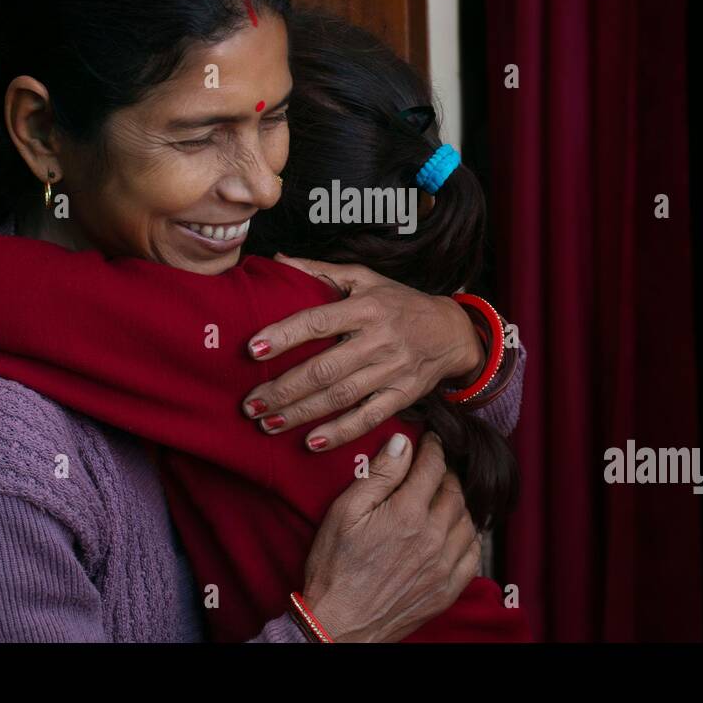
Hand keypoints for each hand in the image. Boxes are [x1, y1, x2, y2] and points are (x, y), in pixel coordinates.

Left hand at [243, 254, 485, 450]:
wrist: (452, 332)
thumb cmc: (399, 302)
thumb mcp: (365, 279)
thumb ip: (321, 271)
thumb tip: (278, 260)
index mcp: (366, 307)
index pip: (319, 321)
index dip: (285, 335)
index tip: (253, 349)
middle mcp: (379, 339)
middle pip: (325, 368)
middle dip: (284, 389)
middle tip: (250, 404)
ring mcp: (392, 371)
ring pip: (341, 396)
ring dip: (301, 413)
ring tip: (267, 423)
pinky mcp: (402, 397)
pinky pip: (369, 418)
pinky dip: (340, 432)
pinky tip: (311, 442)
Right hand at [300, 431, 480, 641]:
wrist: (339, 624)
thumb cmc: (335, 567)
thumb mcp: (345, 512)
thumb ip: (378, 475)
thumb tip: (402, 444)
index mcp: (407, 513)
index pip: (433, 467)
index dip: (433, 448)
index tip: (430, 440)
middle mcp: (433, 538)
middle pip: (455, 491)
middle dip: (446, 473)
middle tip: (435, 468)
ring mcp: (443, 566)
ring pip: (468, 520)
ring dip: (459, 503)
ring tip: (443, 498)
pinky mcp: (447, 590)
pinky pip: (473, 555)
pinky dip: (468, 537)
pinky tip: (454, 533)